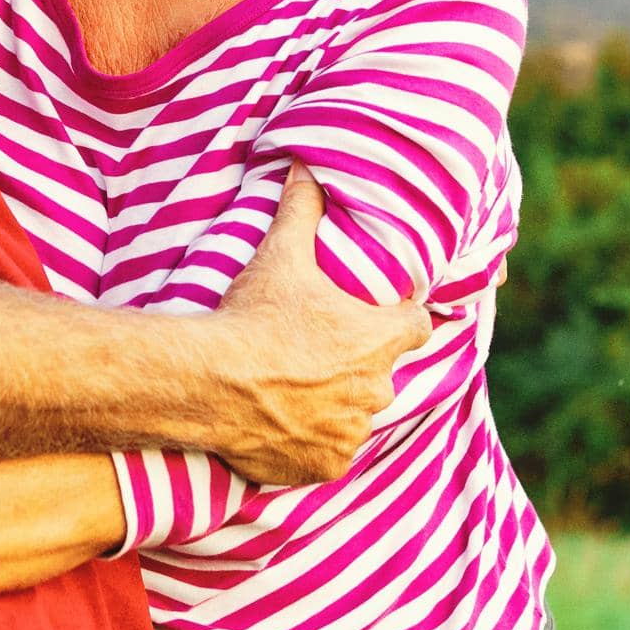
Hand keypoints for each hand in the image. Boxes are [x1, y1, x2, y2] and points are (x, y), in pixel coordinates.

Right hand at [208, 171, 432, 485]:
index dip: (401, 317)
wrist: (211, 381)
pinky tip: (281, 418)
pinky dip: (311, 439)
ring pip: (354, 415)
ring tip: (292, 382)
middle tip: (316, 346)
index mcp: (378, 339)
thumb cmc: (254, 315)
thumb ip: (302, 207)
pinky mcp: (323, 466)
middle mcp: (376, 390)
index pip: (418, 325)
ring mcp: (351, 433)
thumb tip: (305, 164)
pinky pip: (328, 452)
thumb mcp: (281, 253)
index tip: (379, 314)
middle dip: (357, 362)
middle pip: (381, 372)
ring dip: (334, 402)